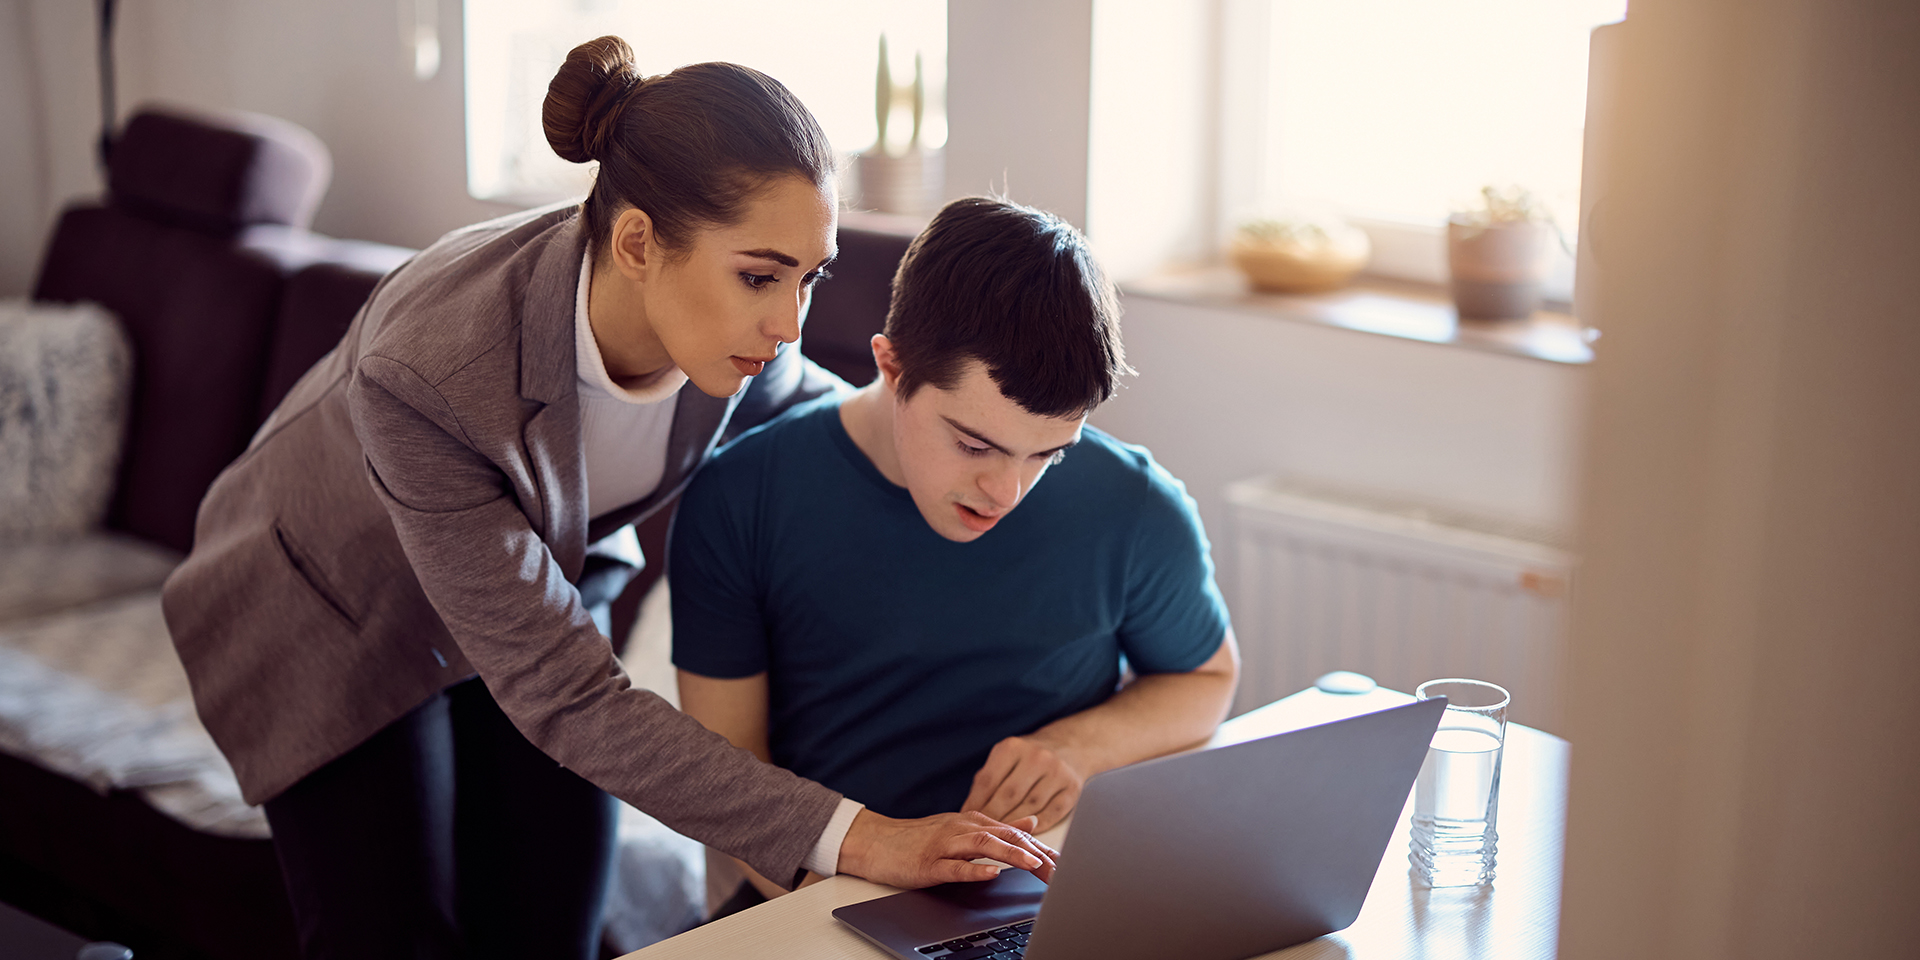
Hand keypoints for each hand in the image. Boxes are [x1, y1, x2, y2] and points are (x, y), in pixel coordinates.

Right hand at [838, 809, 1058, 887]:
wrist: (876, 840)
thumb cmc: (919, 838)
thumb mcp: (962, 827)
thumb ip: (997, 827)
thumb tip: (1030, 823)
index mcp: (975, 822)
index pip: (1017, 835)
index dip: (1044, 849)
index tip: (1068, 864)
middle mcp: (963, 828)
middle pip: (1006, 838)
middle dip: (1036, 854)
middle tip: (1061, 870)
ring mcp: (945, 844)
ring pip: (983, 846)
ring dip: (1010, 855)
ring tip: (1033, 864)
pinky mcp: (928, 862)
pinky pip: (953, 866)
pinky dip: (973, 869)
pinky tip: (990, 874)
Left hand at [961, 735, 1085, 832]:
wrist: (1070, 745)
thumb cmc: (1029, 756)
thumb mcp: (1006, 757)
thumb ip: (987, 780)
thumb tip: (967, 812)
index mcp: (1013, 748)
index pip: (988, 781)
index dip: (976, 804)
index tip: (967, 820)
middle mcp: (1036, 757)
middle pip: (1008, 796)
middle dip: (993, 817)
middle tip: (983, 834)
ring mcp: (1057, 773)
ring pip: (1029, 808)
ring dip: (1013, 825)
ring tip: (1001, 838)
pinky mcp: (1072, 789)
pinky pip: (1051, 814)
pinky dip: (1036, 827)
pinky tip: (1025, 833)